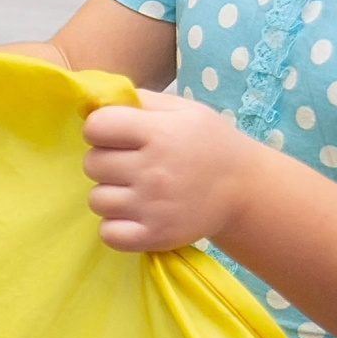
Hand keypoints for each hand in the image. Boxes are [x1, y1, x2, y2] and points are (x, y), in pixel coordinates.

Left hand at [83, 91, 263, 253]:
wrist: (244, 189)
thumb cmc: (208, 144)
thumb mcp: (184, 110)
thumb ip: (140, 102)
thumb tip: (95, 101)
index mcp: (160, 133)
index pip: (96, 127)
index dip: (100, 129)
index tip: (116, 135)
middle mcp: (153, 170)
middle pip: (92, 164)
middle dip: (105, 161)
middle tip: (131, 164)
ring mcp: (151, 207)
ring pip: (97, 199)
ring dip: (111, 194)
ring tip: (137, 189)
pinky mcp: (152, 236)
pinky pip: (107, 232)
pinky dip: (115, 225)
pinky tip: (135, 214)